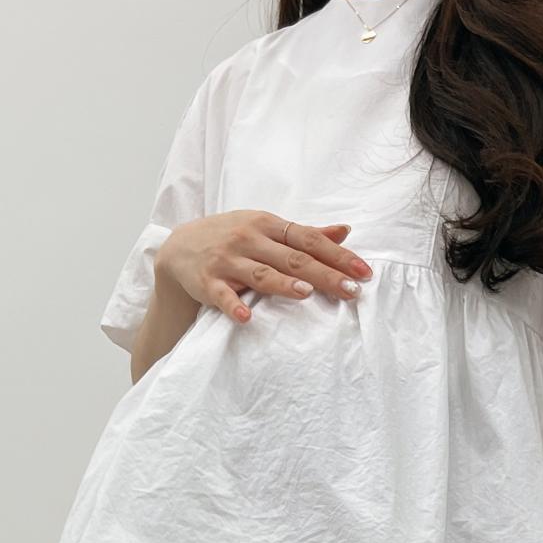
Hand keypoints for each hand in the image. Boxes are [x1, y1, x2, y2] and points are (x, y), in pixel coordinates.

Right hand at [155, 211, 371, 324]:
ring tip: (305, 293)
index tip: (363, 272)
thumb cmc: (232, 239)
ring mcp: (228, 261)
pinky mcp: (207, 282)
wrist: (179, 248)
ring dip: (282, 284)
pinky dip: (233, 306)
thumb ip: (305, 234)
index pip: (309, 240)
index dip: (338, 255)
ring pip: (260, 273)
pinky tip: (246, 317)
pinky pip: (222, 296)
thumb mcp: (266, 229)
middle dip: (324, 274)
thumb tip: (345, 231)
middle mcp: (249, 239)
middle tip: (351, 291)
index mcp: (268, 225)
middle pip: (292, 259)